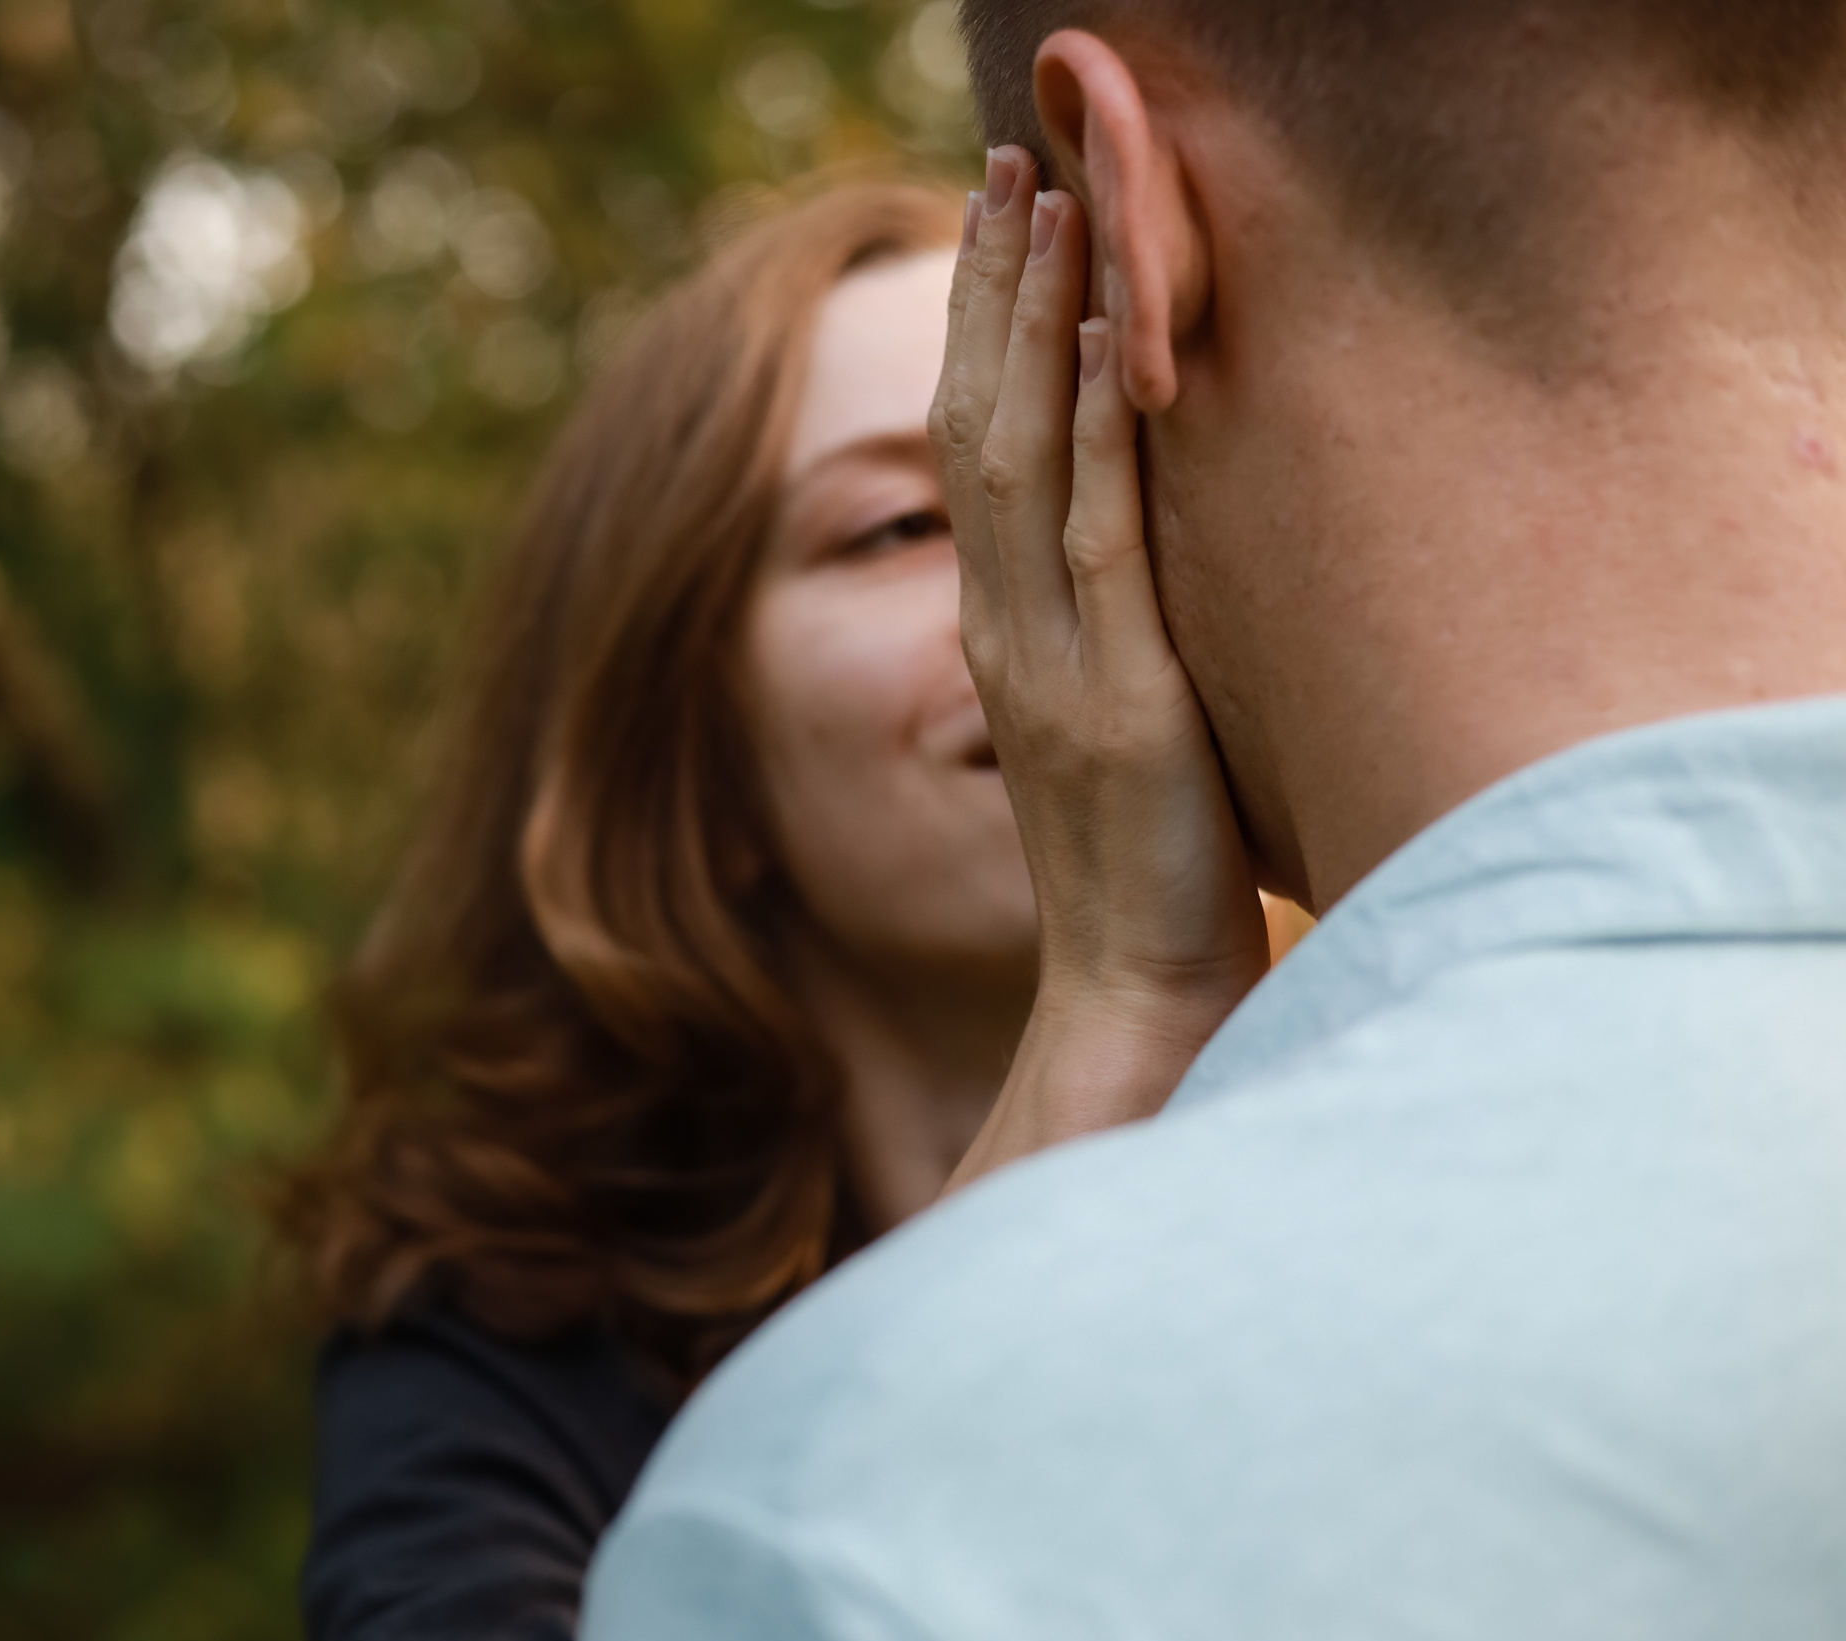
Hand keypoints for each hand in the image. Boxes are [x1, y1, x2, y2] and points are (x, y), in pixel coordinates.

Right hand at [929, 149, 1269, 1193]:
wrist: (1134, 994)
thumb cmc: (1149, 872)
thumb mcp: (1117, 729)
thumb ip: (1107, 638)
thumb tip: (1137, 561)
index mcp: (1004, 634)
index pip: (974, 453)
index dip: (980, 333)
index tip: (999, 226)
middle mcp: (1008, 630)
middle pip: (979, 427)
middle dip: (990, 289)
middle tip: (1008, 163)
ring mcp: (1054, 661)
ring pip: (1024, 458)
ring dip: (1034, 321)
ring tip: (1049, 199)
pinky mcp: (1122, 699)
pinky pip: (1103, 537)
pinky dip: (1104, 427)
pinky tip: (1114, 335)